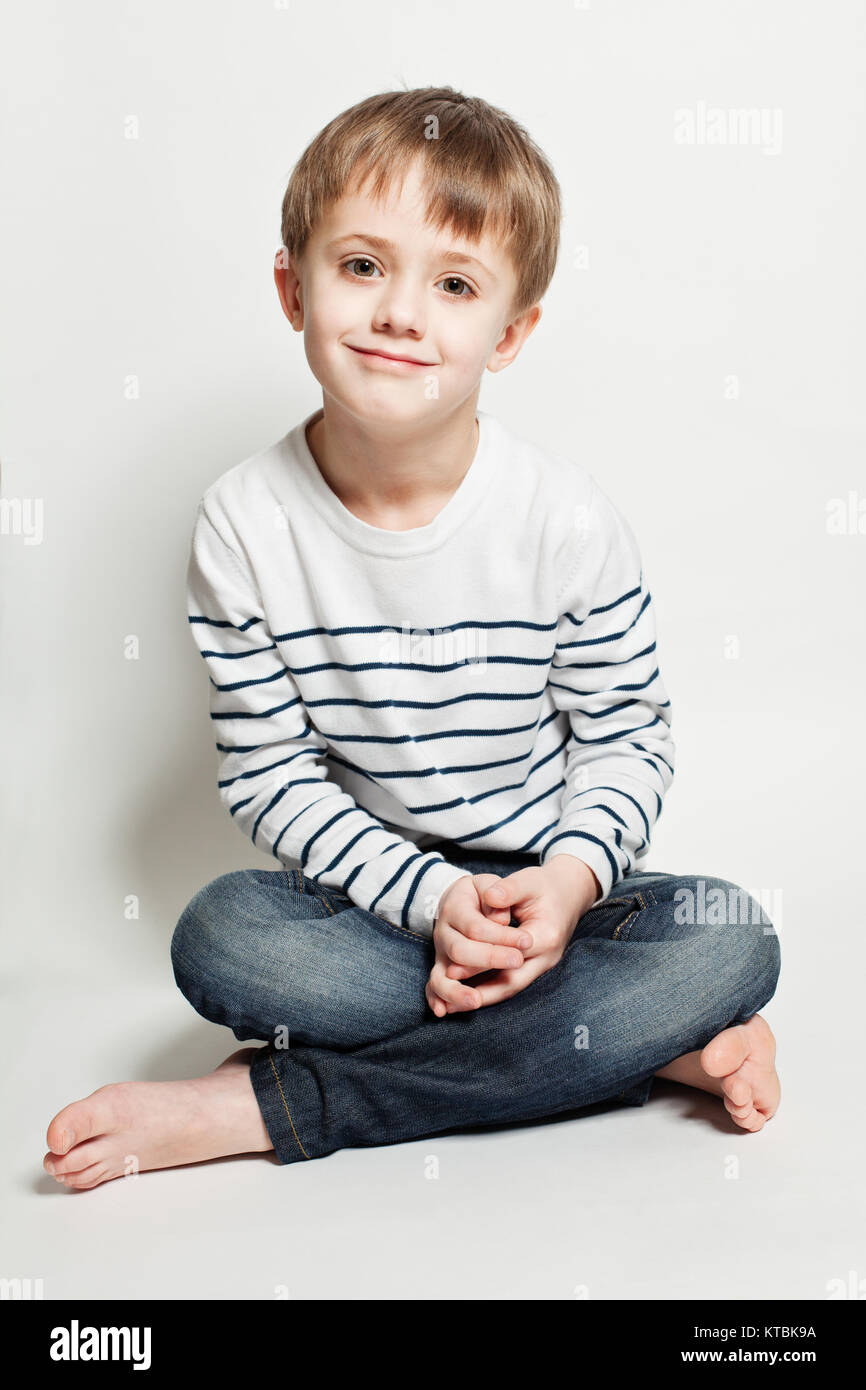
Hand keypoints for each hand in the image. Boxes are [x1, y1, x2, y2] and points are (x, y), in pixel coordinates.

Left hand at [441, 857, 599, 1009]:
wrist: (569, 893)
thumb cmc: (545, 886)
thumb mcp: (529, 880)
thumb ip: (509, 888)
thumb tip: (490, 896)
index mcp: (546, 935)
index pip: (510, 954)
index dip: (481, 961)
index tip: (452, 966)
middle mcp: (547, 957)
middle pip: (511, 981)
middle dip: (480, 990)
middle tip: (448, 989)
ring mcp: (542, 965)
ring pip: (511, 987)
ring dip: (483, 997)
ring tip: (453, 1005)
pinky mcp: (535, 967)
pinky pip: (511, 984)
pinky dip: (490, 991)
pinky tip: (469, 996)